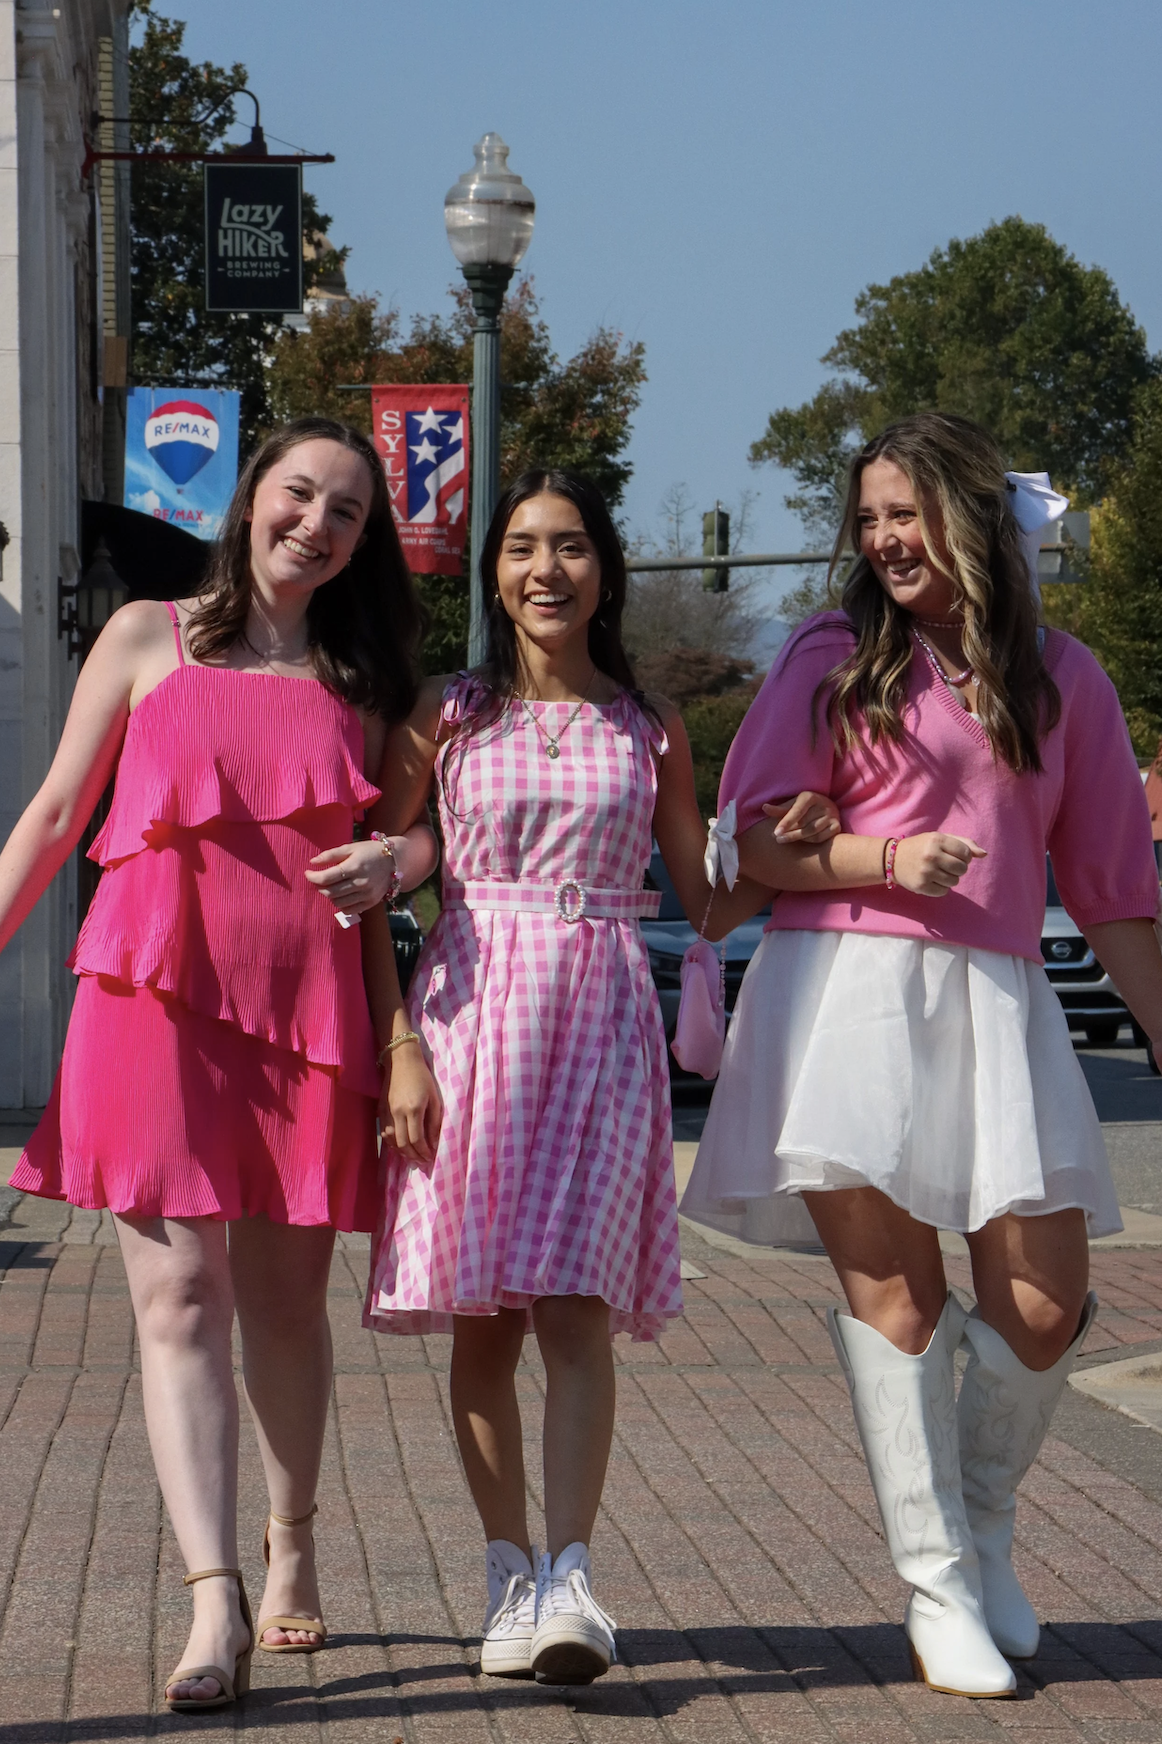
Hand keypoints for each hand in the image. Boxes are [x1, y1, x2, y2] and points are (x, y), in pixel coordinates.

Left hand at [306, 840, 395, 916]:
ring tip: (330, 887)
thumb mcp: (350, 847)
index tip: (307, 873)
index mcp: (354, 866)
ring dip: (329, 896)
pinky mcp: (370, 902)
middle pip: (330, 892)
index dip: (313, 877)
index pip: (327, 877)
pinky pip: (349, 910)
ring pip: (338, 902)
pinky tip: (340, 895)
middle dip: (319, 887)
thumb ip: (330, 855)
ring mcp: (366, 894)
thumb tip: (312, 862)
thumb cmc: (370, 851)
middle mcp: (360, 882)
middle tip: (317, 881)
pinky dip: (340, 905)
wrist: (395, 860)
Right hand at [381, 1040, 442, 1165]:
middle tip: (422, 1162)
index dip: (424, 1152)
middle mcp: (397, 1113)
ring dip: (402, 1152)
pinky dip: (393, 1143)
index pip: (417, 1139)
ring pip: (392, 1141)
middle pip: (403, 1144)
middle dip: (413, 1156)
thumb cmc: (422, 1077)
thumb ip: (434, 1122)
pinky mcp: (380, 1110)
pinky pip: (385, 1133)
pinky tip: (401, 1146)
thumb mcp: (434, 1098)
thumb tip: (434, 1143)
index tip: (430, 1158)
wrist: (401, 1061)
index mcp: (413, 1109)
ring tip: (412, 1157)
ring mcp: (386, 1112)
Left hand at [762, 791, 841, 843]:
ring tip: (786, 839)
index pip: (796, 811)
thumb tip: (764, 807)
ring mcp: (832, 815)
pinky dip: (810, 841)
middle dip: (789, 833)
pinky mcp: (837, 825)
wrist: (827, 808)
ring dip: (798, 838)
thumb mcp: (792, 805)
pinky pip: (821, 838)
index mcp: (809, 796)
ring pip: (812, 832)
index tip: (776, 833)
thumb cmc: (804, 808)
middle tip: (778, 838)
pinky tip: (803, 840)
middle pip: (803, 824)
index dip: (785, 822)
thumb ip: (779, 810)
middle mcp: (823, 804)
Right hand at [892, 832, 986, 896]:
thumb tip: (984, 854)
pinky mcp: (921, 886)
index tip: (953, 856)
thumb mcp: (941, 838)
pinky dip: (941, 887)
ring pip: (955, 881)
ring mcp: (926, 872)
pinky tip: (931, 880)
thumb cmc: (922, 847)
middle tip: (945, 865)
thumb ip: (965, 843)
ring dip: (950, 878)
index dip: (963, 857)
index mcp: (937, 840)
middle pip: (962, 869)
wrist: (893, 859)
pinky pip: (944, 891)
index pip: (966, 853)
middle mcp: (931, 855)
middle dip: (958, 868)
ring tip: (938, 872)